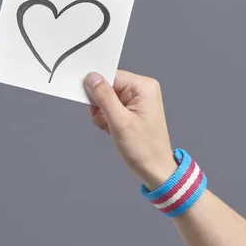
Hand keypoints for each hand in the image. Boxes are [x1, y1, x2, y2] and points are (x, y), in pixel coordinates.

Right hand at [84, 70, 177, 189]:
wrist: (155, 170)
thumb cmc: (143, 148)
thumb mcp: (119, 121)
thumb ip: (103, 96)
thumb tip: (91, 77)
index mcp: (143, 87)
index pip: (110, 76)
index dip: (97, 90)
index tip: (93, 105)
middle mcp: (141, 89)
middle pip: (107, 87)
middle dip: (100, 105)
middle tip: (106, 121)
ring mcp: (137, 99)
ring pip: (106, 99)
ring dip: (102, 115)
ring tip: (111, 128)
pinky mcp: (132, 109)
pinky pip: (110, 107)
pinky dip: (107, 119)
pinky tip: (113, 130)